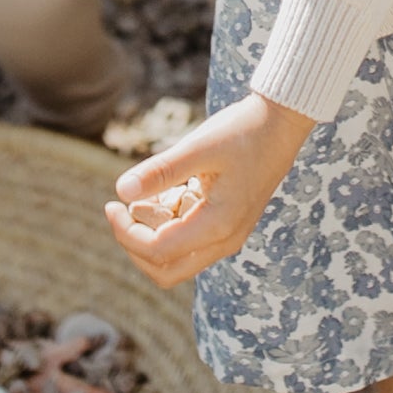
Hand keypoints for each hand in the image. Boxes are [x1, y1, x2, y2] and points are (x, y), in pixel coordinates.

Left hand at [108, 91, 311, 284]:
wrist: (281, 122)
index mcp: (218, 226)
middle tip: (121, 209)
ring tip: (155, 188)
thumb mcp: (199, 147)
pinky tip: (172, 187)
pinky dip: (169, 221)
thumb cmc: (244, 131)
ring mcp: (226, 235)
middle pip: (165, 270)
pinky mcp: (225, 224)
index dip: (126, 234)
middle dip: (136, 244)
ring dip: (153, 232)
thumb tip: (120, 191)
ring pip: (175, 257)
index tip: (111, 203)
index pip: (158, 252)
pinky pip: (187, 238)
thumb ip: (160, 171)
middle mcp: (224, 241)